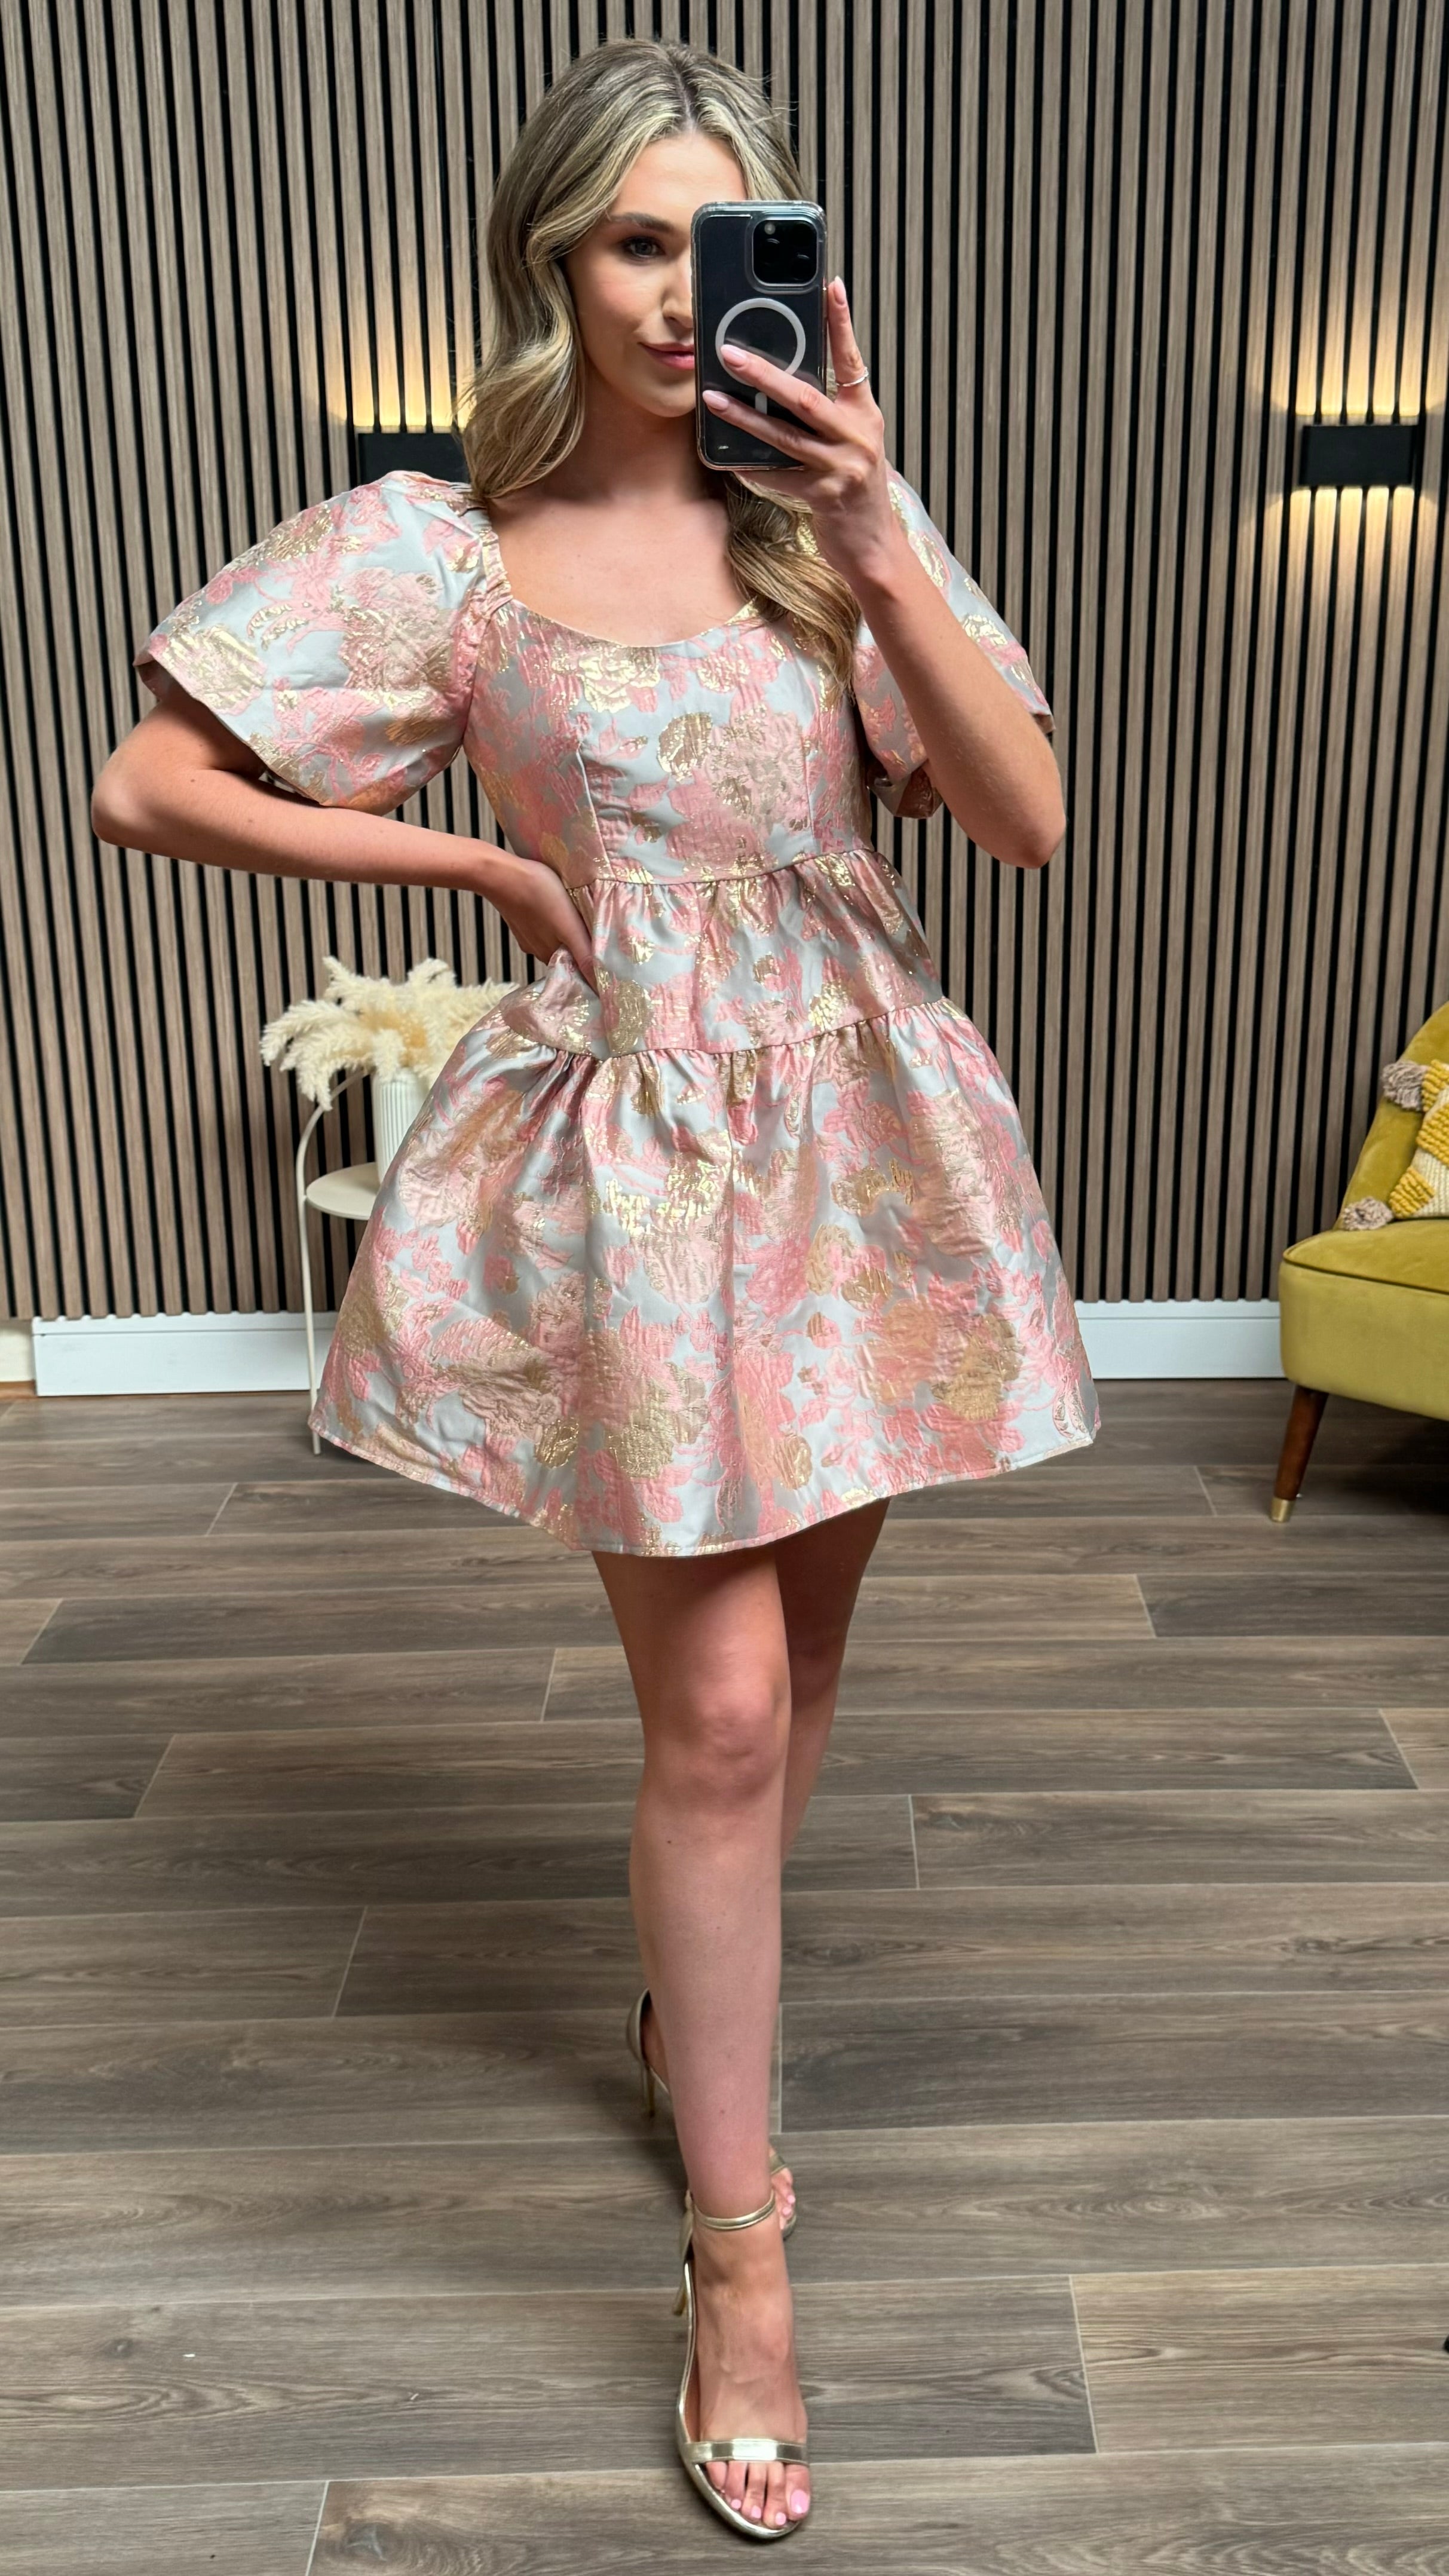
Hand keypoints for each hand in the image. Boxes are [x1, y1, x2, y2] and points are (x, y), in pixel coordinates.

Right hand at [468, 846, 597, 991]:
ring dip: (569, 935)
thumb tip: (599, 986)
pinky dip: (553, 923)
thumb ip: (584, 955)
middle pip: (567, 955)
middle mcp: (539, 950)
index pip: (576, 969)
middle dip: (582, 950)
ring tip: (582, 922)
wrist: (501, 873)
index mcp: (551, 955)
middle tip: (601, 937)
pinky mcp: (523, 918)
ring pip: (555, 941)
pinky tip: (558, 910)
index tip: (607, 962)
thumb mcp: (568, 927)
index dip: (592, 967)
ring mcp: (529, 934)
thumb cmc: (538, 893)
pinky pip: (543, 926)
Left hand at [701, 277, 898, 589]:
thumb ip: (828, 414)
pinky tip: (725, 456)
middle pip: (805, 396)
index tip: (830, 286)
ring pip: (784, 435)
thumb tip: (782, 385)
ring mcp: (841, 467)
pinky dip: (750, 465)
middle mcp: (857, 436)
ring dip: (744, 416)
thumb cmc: (855, 490)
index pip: (853, 359)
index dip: (841, 322)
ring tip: (712, 399)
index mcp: (865, 414)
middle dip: (764, 373)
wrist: (873, 545)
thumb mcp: (852, 443)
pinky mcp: (823, 496)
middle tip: (729, 352)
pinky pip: (777, 476)